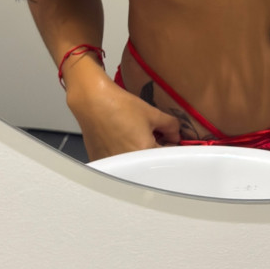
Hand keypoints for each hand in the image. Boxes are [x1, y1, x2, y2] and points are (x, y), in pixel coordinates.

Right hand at [66, 70, 181, 161]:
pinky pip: (120, 165)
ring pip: (135, 165)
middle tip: (149, 136)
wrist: (94, 102)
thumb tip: (175, 136)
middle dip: (154, 151)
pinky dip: (124, 156)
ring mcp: (114, 165)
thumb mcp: (153, 113)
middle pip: (150, 163)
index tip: (168, 140)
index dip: (169, 146)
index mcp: (144, 151)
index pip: (166, 156)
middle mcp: (128, 163)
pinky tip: (120, 141)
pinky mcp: (102, 164)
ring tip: (132, 136)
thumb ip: (171, 126)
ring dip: (139, 155)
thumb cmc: (120, 106)